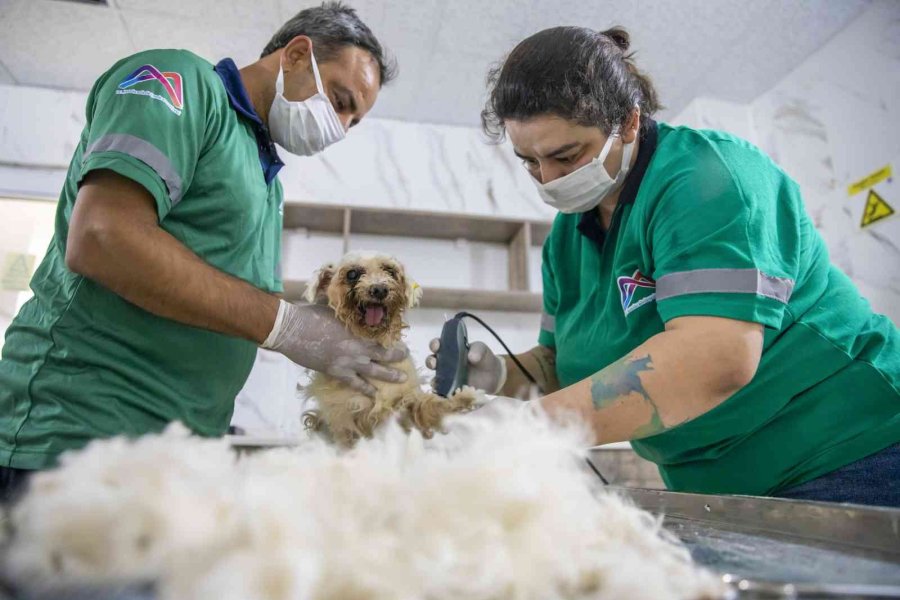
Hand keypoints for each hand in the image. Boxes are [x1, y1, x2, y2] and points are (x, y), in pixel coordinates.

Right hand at [262, 300, 407, 396]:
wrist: (293, 330)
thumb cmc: (312, 315)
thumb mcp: (334, 309)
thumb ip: (347, 313)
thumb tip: (353, 308)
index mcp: (358, 330)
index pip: (382, 336)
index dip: (392, 339)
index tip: (400, 340)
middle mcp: (358, 347)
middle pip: (384, 354)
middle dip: (397, 356)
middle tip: (406, 357)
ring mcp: (349, 361)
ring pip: (375, 371)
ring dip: (390, 375)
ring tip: (402, 379)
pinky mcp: (337, 372)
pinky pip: (356, 384)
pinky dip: (366, 390)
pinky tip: (374, 395)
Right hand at [425, 338, 506, 393]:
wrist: (494, 377)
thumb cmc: (485, 359)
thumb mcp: (483, 350)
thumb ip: (478, 350)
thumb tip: (470, 356)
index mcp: (451, 349)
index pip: (439, 345)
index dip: (435, 344)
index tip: (437, 345)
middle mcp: (446, 362)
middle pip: (432, 360)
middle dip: (430, 361)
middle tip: (434, 363)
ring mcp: (448, 376)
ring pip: (435, 376)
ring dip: (433, 377)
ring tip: (436, 380)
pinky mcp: (452, 388)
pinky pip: (443, 390)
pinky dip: (441, 391)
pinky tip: (442, 392)